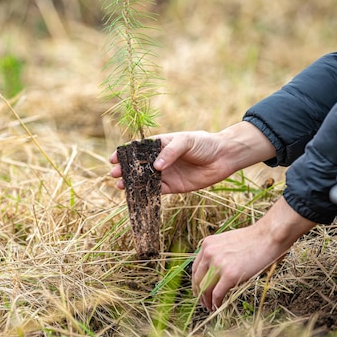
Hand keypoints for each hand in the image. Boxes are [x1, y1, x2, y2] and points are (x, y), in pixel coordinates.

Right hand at [109, 122, 275, 193]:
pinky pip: (157, 191)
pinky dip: (147, 194)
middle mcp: (161, 159)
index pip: (138, 149)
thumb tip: (156, 166)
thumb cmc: (204, 143)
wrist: (223, 157)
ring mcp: (166, 173)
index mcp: (160, 144)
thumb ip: (170, 152)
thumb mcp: (186, 141)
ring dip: (132, 183)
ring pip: (145, 180)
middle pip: (138, 166)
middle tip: (114, 174)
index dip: (125, 153)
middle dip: (125, 169)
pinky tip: (137, 195)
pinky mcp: (174, 187)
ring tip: (121, 186)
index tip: (113, 158)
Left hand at [191, 197, 316, 310]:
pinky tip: (217, 307)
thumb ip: (218, 253)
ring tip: (210, 307)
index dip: (196, 282)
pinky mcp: (229, 275)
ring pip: (205, 288)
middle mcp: (209, 253)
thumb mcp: (227, 242)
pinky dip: (216, 303)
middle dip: (199, 293)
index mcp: (207, 245)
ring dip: (206, 300)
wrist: (267, 237)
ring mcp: (218, 264)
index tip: (199, 290)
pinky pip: (217, 294)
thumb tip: (215, 269)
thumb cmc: (253, 240)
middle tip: (203, 302)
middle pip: (198, 279)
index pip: (195, 268)